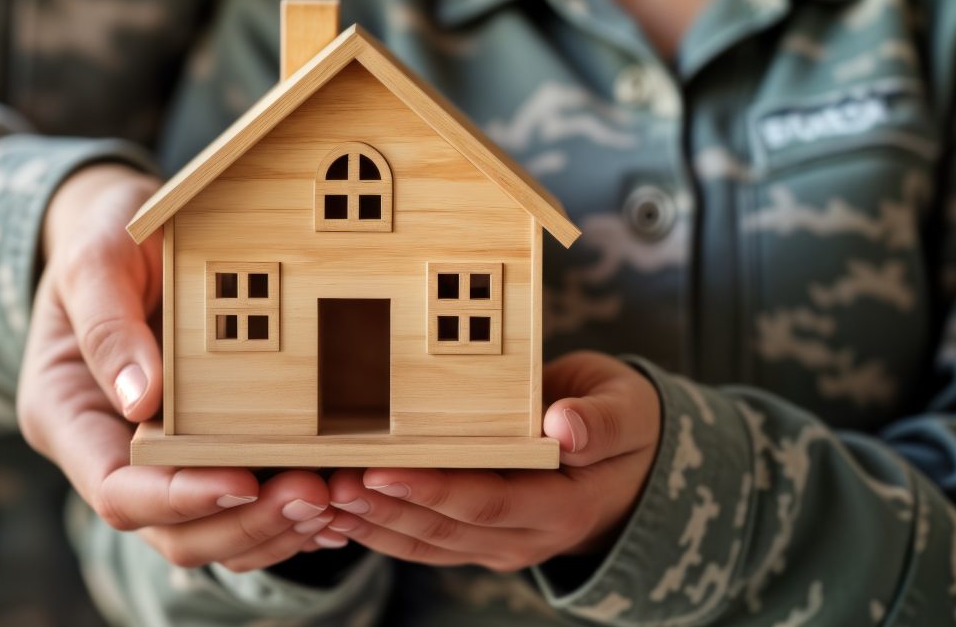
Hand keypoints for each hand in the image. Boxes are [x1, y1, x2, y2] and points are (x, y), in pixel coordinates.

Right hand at [17, 164, 337, 569]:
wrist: (128, 230)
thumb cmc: (101, 235)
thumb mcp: (92, 258)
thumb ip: (107, 323)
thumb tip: (142, 401)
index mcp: (66, 416)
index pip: (116, 493)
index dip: (179, 500)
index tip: (242, 482)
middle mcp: (110, 454)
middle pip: (173, 534)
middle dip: (245, 525)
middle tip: (315, 493)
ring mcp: (159, 461)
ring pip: (215, 536)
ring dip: (276, 529)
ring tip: (335, 496)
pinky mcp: (203, 453)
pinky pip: (243, 508)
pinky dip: (288, 512)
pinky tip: (337, 492)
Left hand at [319, 352, 659, 570]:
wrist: (633, 464)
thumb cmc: (625, 424)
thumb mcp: (627, 411)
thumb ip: (600, 420)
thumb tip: (565, 424)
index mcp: (564, 507)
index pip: (488, 503)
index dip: (433, 491)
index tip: (382, 471)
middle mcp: (526, 537)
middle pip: (444, 529)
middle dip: (383, 509)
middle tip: (331, 482)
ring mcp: (499, 544)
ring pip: (425, 543)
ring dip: (370, 523)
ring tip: (321, 496)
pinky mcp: (478, 539)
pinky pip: (423, 542)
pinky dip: (378, 529)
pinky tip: (337, 512)